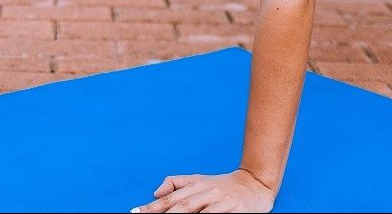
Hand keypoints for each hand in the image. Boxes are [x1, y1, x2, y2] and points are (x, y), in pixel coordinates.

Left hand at [133, 169, 275, 212]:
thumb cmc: (223, 186)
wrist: (255, 184)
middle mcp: (206, 191)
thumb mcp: (199, 180)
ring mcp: (221, 201)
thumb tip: (155, 192)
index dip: (153, 207)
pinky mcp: (235, 209)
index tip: (136, 212)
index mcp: (195, 185)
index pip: (170, 198)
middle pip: (181, 206)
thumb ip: (177, 184)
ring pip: (197, 212)